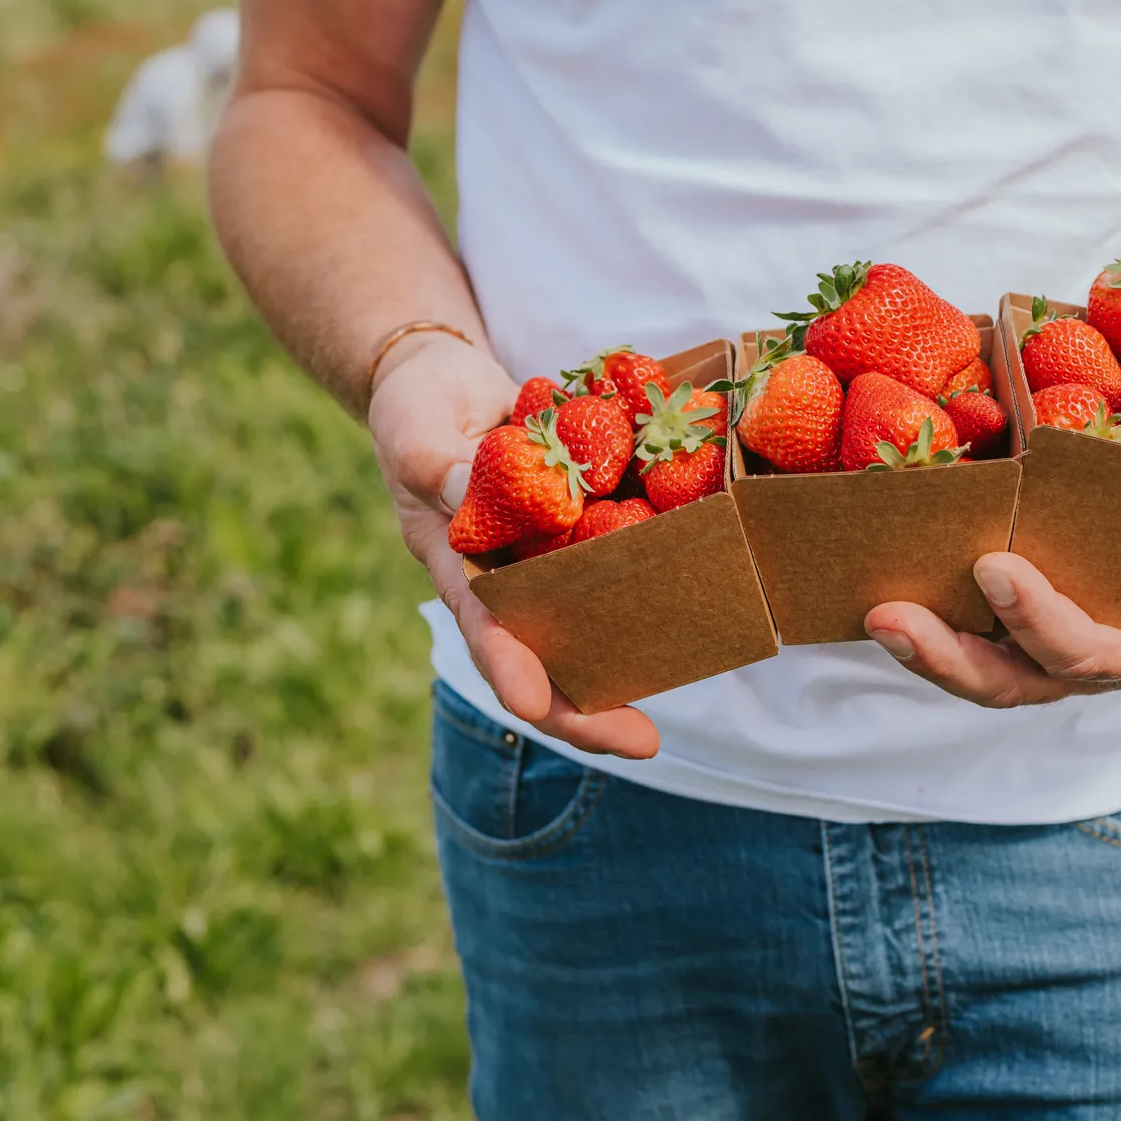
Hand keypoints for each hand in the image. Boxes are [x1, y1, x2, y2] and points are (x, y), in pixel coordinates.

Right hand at [368, 334, 662, 758]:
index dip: (510, 672)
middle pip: (547, 658)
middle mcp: (507, 578)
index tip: (535, 704)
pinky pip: (620, 558)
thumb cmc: (416, 408)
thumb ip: (437, 466)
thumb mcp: (415, 430)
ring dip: (632, 659)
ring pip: (590, 625)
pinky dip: (654, 577)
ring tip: (683, 693)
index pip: (483, 633)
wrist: (448, 377)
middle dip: (589, 709)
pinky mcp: (584, 525)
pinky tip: (704, 590)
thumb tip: (468, 493)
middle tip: (644, 743)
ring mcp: (548, 557)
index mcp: (458, 567)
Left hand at [863, 435, 1120, 706]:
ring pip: (983, 675)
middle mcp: (1098, 662)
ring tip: (873, 614)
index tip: (998, 569)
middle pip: (1017, 683)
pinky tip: (874, 587)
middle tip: (895, 614)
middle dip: (955, 657)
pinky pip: (969, 641)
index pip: (1093, 653)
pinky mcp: (1022, 629)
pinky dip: (926, 625)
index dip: (1043, 622)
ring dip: (925, 653)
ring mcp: (1054, 653)